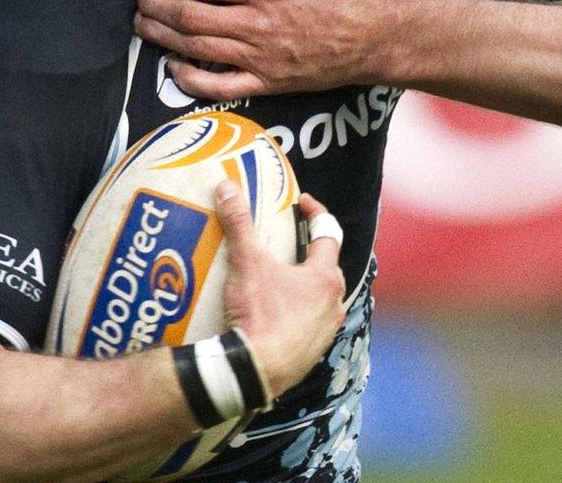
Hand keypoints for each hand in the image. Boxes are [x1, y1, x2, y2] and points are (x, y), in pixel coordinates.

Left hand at [134, 0, 391, 102]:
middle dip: (154, 6)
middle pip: (187, 14)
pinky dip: (188, 78)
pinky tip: (174, 67)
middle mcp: (258, 20)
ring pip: (194, 47)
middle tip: (142, 1)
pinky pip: (217, 85)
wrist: (376, 34)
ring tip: (146, 26)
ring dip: (161, 36)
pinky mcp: (268, 81)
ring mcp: (261, 54)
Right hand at [217, 184, 347, 398]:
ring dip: (304, 286)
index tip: (301, 202)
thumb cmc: (259, 315)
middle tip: (287, 242)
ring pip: (319, 298)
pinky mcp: (312, 353)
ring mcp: (326, 331)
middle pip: (325, 267)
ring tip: (278, 280)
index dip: (315, 213)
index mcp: (326, 277)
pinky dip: (296, 314)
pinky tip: (275, 315)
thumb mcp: (247, 264)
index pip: (328, 233)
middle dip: (308, 252)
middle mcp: (334, 303)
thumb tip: (227, 188)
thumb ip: (239, 224)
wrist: (255, 373)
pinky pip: (309, 325)